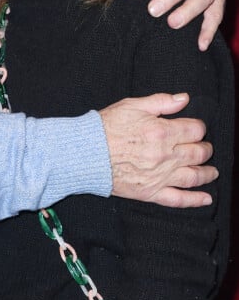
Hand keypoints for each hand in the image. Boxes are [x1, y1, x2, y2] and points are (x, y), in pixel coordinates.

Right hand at [100, 93, 215, 206]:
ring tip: (212, 171)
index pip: (195, 130)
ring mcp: (159, 176)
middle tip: (204, 147)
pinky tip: (206, 199)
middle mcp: (165, 155)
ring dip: (208, 173)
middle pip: (198, 153)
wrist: (86, 153)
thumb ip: (161, 102)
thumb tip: (184, 99)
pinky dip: (195, 200)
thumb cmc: (106, 127)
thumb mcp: (132, 105)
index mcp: (162, 132)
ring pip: (194, 176)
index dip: (198, 127)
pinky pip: (178, 199)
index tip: (195, 128)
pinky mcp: (150, 192)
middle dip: (205, 148)